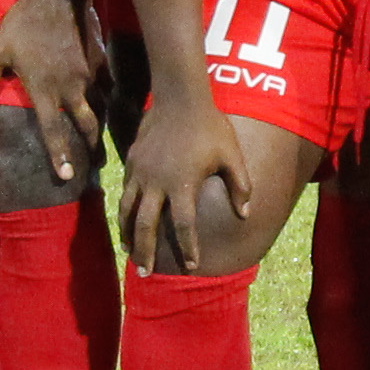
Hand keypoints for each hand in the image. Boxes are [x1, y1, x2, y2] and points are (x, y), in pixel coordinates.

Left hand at [0, 0, 102, 186]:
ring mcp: (89, 75)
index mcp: (45, 91)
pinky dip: (106, 96)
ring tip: (101, 140)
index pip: (53, 132)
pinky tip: (105, 100)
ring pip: (100, 107)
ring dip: (100, 125)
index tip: (67, 177)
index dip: (60, 157)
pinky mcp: (100, 60)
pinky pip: (106, 84)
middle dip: (92, 148)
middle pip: (87, 127)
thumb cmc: (24, 22)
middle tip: (96, 165)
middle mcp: (70, 88)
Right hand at [119, 84, 261, 275]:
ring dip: (128, 235)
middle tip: (144, 273)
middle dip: (144, 252)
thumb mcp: (232, 156)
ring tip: (130, 253)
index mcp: (182, 184)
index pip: (183, 226)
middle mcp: (157, 182)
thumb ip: (240, 186)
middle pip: (145, 226)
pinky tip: (127, 222)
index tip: (191, 266)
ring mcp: (141, 172)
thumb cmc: (210, 126)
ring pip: (128, 211)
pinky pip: (125, 193)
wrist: (180, 96)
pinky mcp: (132, 162)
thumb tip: (245, 214)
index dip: (187, 248)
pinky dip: (124, 212)